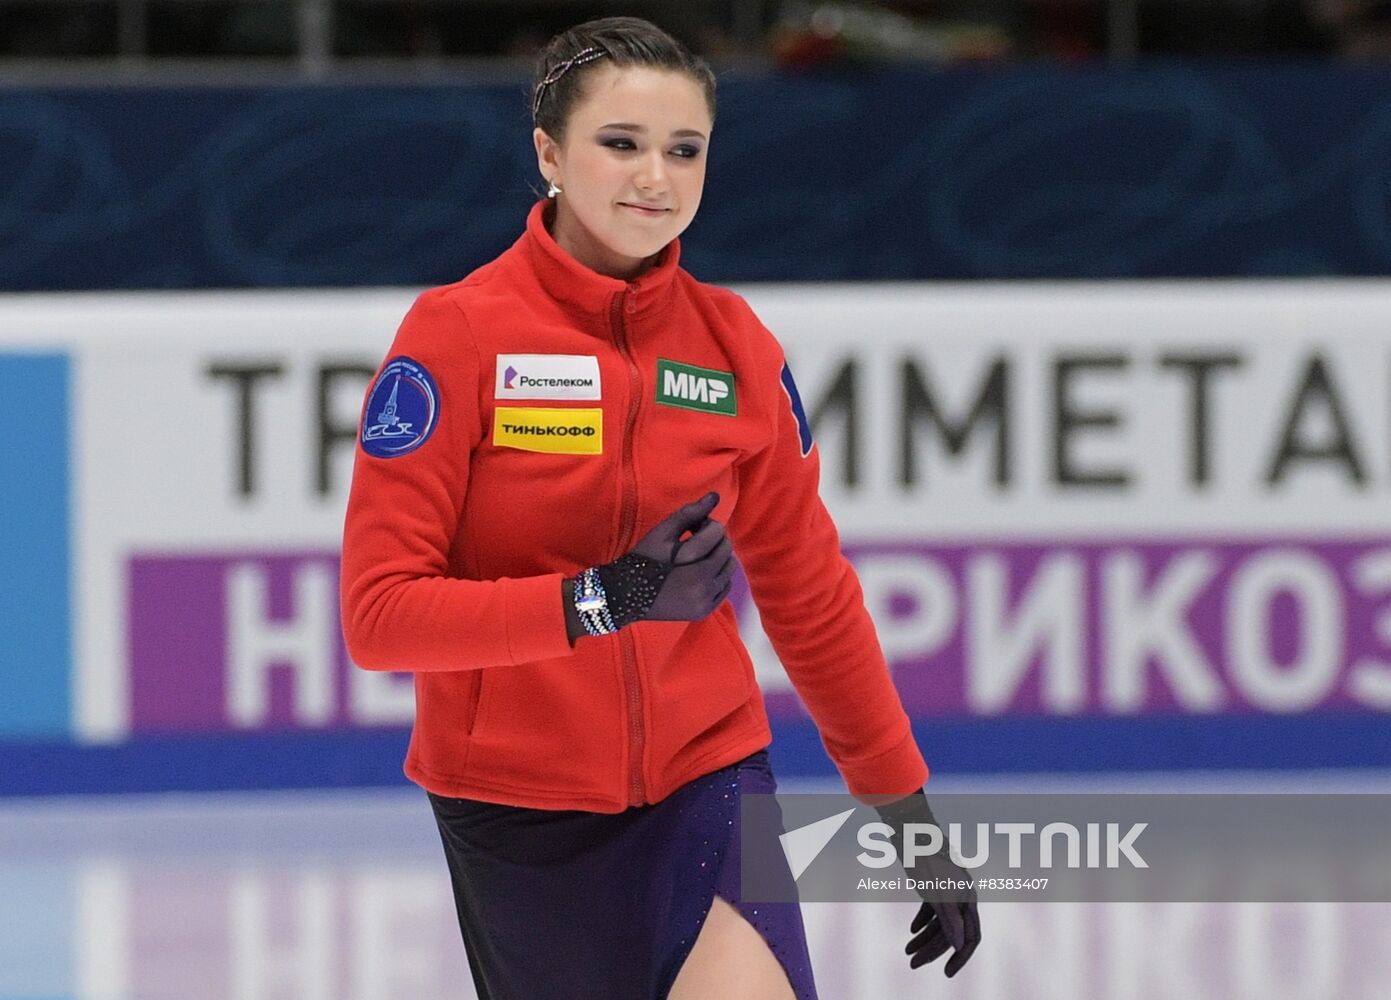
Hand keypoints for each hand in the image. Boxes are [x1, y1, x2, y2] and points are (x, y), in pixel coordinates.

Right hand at [636, 493, 737, 621]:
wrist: (625, 595)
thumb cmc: (644, 559)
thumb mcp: (662, 533)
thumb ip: (690, 513)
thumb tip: (715, 496)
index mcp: (695, 566)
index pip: (718, 533)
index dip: (706, 524)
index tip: (691, 528)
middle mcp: (705, 587)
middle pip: (727, 551)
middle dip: (714, 540)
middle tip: (694, 540)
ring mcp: (706, 602)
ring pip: (729, 569)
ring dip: (718, 557)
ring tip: (697, 556)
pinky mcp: (705, 611)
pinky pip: (724, 588)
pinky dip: (718, 577)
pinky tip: (700, 572)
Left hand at [875, 790, 981, 976]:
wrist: (910, 828)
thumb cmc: (924, 858)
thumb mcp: (935, 892)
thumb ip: (949, 918)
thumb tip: (959, 944)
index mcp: (968, 898)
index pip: (970, 937)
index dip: (960, 958)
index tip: (945, 973)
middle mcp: (962, 895)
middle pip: (951, 932)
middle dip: (932, 950)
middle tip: (912, 964)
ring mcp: (948, 889)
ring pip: (940, 922)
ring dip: (924, 938)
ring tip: (906, 953)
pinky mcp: (934, 883)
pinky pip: (932, 910)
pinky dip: (922, 922)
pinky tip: (911, 932)